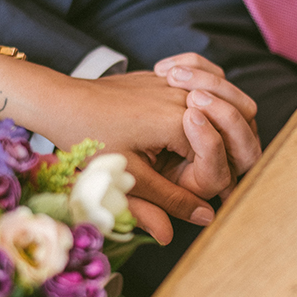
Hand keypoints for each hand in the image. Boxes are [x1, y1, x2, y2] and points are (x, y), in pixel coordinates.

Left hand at [27, 55, 259, 244]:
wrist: (60, 100)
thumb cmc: (89, 138)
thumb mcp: (130, 177)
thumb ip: (170, 200)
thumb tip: (206, 219)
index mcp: (180, 122)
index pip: (226, 149)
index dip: (220, 171)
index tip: (201, 186)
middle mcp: (184, 96)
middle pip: (237, 118)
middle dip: (231, 145)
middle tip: (203, 167)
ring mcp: (176, 82)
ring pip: (224, 95)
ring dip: (222, 118)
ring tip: (195, 144)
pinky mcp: (165, 77)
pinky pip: (203, 81)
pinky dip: (207, 95)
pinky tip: (190, 113)